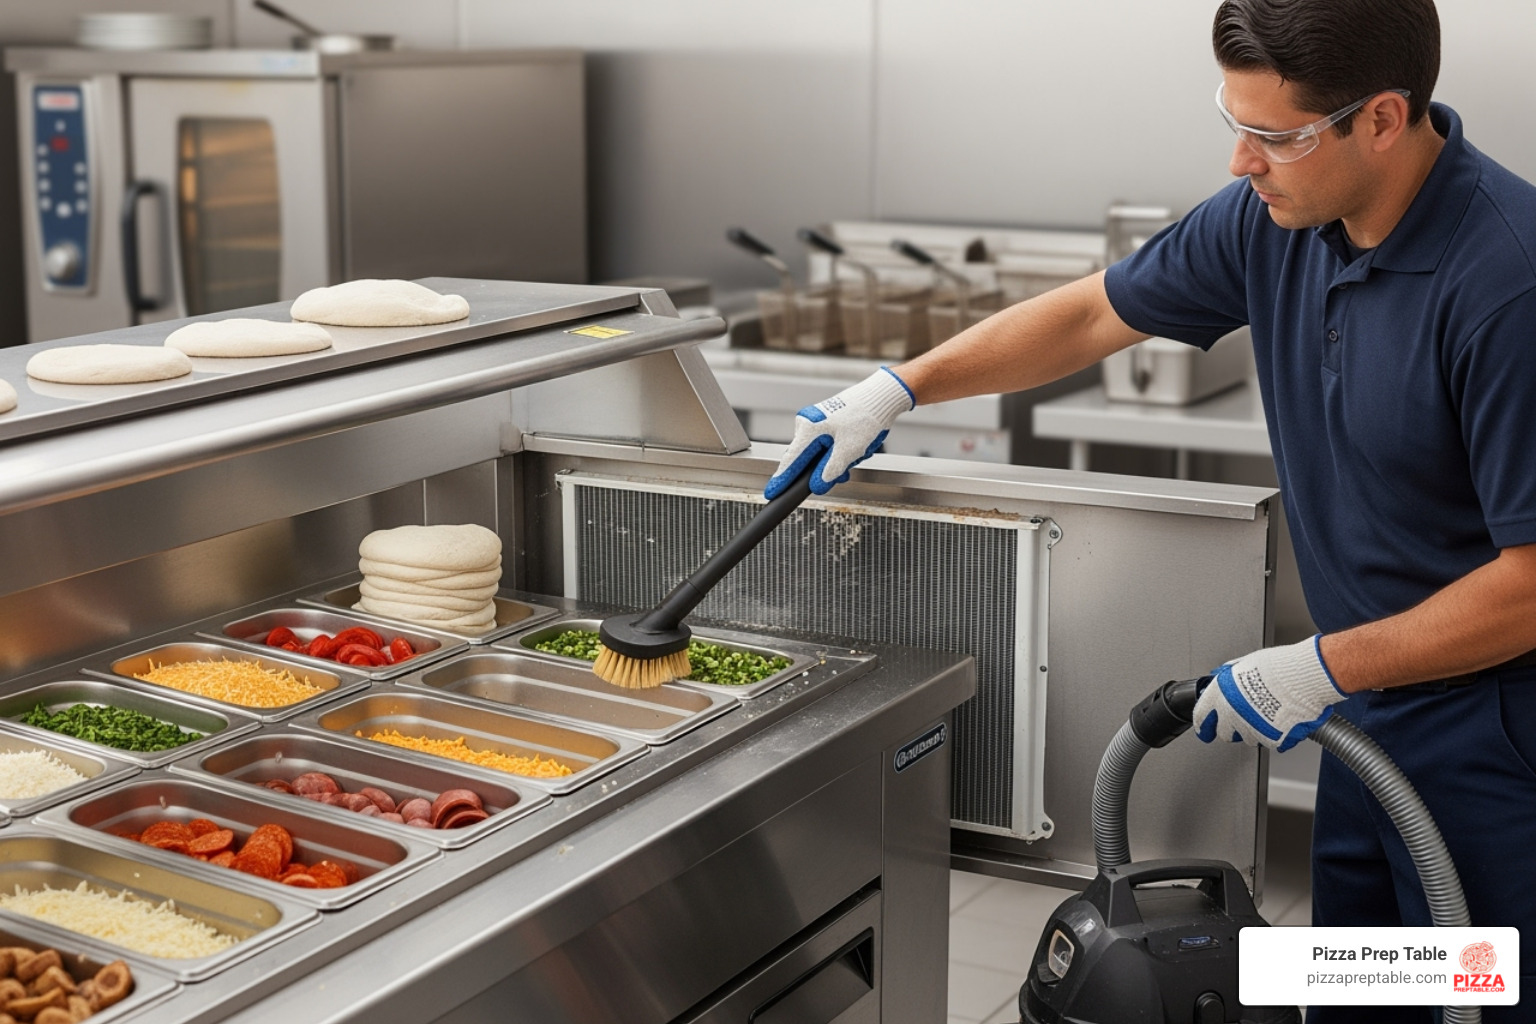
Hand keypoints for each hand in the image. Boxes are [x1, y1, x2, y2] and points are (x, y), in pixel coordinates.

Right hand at [765, 367, 915, 496]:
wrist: (880, 397)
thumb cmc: (865, 418)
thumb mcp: (847, 452)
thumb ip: (829, 472)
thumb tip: (816, 486)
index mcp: (808, 429)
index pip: (790, 462)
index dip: (782, 480)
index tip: (771, 493)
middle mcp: (807, 423)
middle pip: (807, 459)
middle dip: (826, 469)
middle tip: (844, 472)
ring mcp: (816, 420)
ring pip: (820, 452)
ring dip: (838, 459)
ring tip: (858, 452)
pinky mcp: (826, 420)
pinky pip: (827, 443)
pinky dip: (840, 450)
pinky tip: (856, 446)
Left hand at [1193, 635, 1344, 751]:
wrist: (1307, 676)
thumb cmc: (1280, 666)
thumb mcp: (1246, 663)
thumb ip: (1231, 675)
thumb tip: (1221, 676)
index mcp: (1222, 694)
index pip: (1201, 716)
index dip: (1203, 725)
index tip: (1204, 731)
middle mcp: (1232, 714)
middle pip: (1224, 733)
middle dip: (1232, 728)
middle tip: (1244, 720)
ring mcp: (1252, 729)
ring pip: (1248, 739)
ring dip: (1255, 731)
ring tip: (1269, 714)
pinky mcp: (1272, 739)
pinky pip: (1270, 742)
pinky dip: (1276, 735)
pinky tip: (1282, 720)